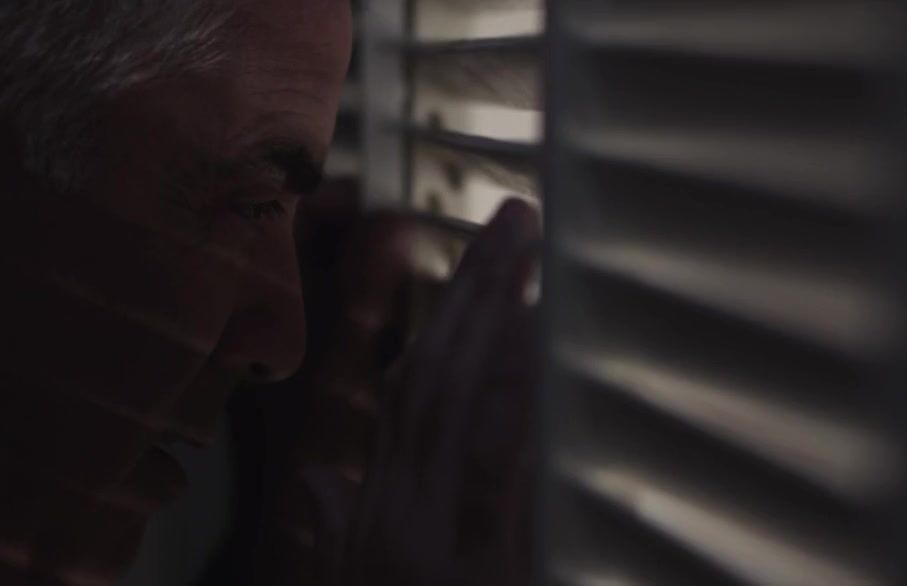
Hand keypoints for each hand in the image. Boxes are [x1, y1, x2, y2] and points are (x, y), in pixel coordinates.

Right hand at [261, 197, 539, 585]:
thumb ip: (331, 533)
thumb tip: (317, 484)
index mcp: (366, 521)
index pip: (398, 396)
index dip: (429, 317)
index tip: (464, 256)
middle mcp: (393, 523)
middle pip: (431, 384)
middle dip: (471, 296)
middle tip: (513, 223)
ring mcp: (436, 548)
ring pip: (458, 413)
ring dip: (493, 327)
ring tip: (525, 259)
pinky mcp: (483, 575)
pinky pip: (496, 475)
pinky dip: (512, 403)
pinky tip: (536, 351)